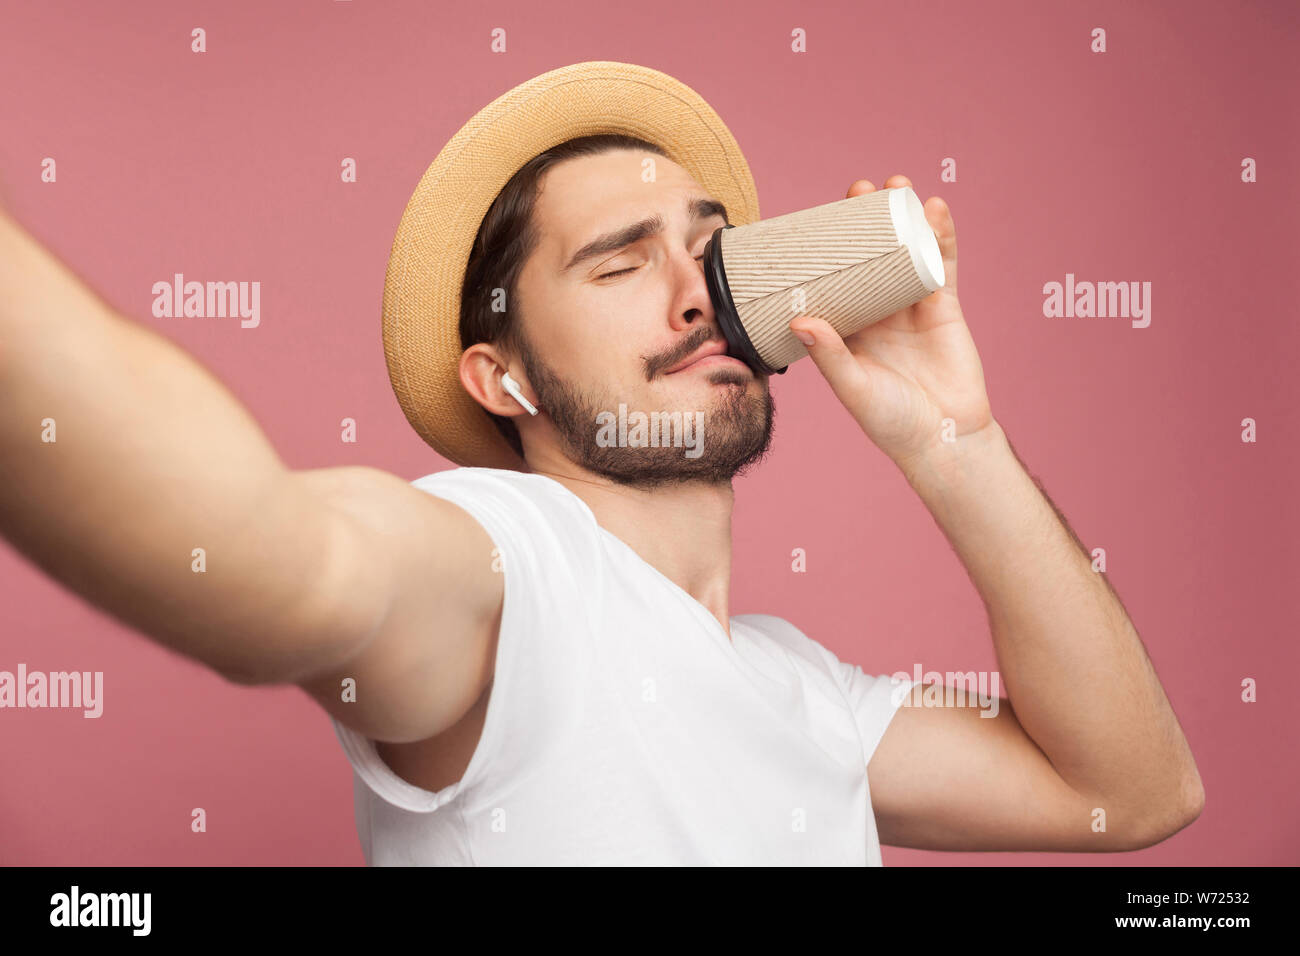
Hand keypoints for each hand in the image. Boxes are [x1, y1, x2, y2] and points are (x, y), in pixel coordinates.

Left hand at [788, 175, 993, 472]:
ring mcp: (912, 306)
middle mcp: (877, 311)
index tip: (818, 218)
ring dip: (904, 217)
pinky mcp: (944, 307)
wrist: (944, 438)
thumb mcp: (853, 387)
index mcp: (848, 327)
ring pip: (906, 252)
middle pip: (870, 255)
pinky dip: (940, 235)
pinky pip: (942, 263)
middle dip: (866, 221)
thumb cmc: (891, 420)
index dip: (829, 248)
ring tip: (897, 186)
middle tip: (858, 190)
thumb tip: (799, 319)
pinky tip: (934, 208)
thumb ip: (829, 355)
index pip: (834, 278)